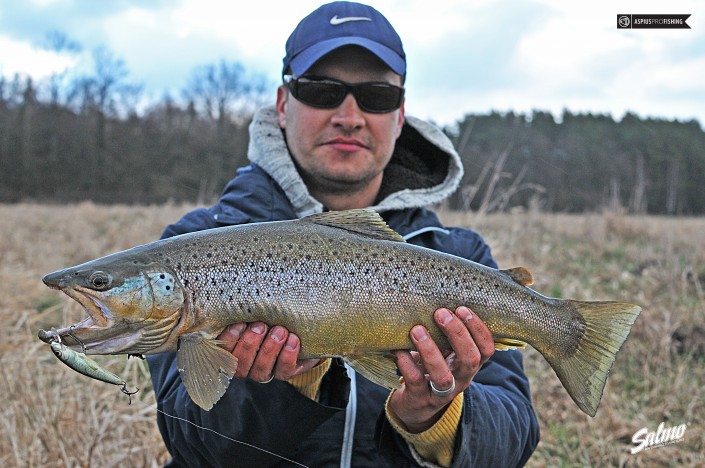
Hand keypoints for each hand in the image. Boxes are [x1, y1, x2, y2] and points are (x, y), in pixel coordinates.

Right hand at [218, 322, 319, 382]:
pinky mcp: (285, 373)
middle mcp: (246, 366)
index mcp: (232, 350)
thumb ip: (244, 313)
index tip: (240, 323)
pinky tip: (292, 339)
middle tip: (261, 325)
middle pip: (240, 365)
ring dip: (270, 349)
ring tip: (280, 331)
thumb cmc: (269, 315)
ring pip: (260, 370)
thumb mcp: (255, 312)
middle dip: (250, 344)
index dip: (229, 340)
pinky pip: (283, 371)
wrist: (298, 326)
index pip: (222, 353)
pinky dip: (288, 355)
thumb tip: (235, 301)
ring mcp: (265, 372)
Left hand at [389, 306, 494, 432]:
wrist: (414, 406)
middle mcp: (460, 379)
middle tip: (441, 312)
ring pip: (442, 375)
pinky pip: (415, 381)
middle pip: (470, 359)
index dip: (478, 329)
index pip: (487, 349)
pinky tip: (398, 349)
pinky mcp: (419, 399)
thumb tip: (437, 297)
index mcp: (469, 364)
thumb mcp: (444, 352)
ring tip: (417, 329)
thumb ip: (445, 333)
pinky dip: (406, 363)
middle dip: (458, 334)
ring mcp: (440, 392)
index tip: (462, 308)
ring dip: (430, 350)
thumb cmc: (430, 368)